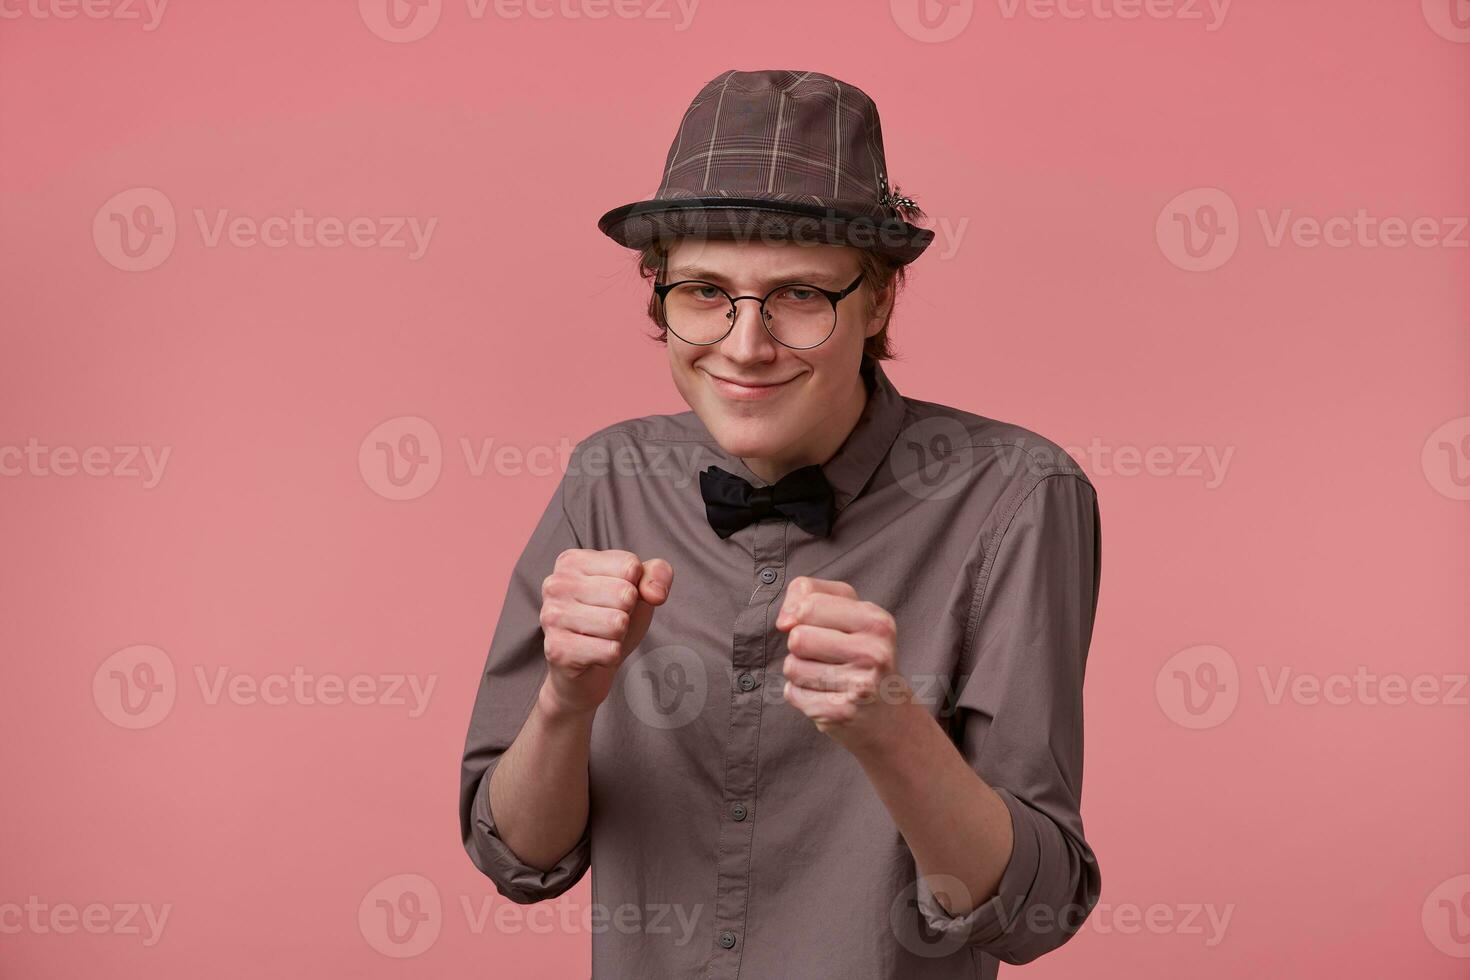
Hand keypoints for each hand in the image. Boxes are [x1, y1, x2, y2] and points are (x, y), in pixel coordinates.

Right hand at [538, 549, 672, 718]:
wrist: (587, 669)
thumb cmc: (611, 618)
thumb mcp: (639, 588)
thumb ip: (658, 574)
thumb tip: (655, 593)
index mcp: (572, 561)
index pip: (630, 566)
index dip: (635, 587)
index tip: (615, 597)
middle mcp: (555, 584)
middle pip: (625, 594)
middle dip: (627, 613)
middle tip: (608, 620)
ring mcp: (552, 617)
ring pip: (618, 623)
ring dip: (619, 635)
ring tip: (600, 635)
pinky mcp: (557, 649)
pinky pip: (610, 651)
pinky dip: (611, 655)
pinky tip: (593, 653)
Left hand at [775, 576, 910, 751]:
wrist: (888, 713)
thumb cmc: (859, 651)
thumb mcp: (848, 610)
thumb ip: (810, 594)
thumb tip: (784, 621)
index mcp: (876, 621)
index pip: (810, 603)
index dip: (799, 613)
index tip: (814, 625)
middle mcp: (873, 653)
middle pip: (797, 637)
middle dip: (800, 645)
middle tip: (825, 654)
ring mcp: (859, 686)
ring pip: (792, 666)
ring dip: (800, 671)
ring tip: (828, 675)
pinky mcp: (840, 713)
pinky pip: (792, 693)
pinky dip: (801, 694)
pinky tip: (826, 695)